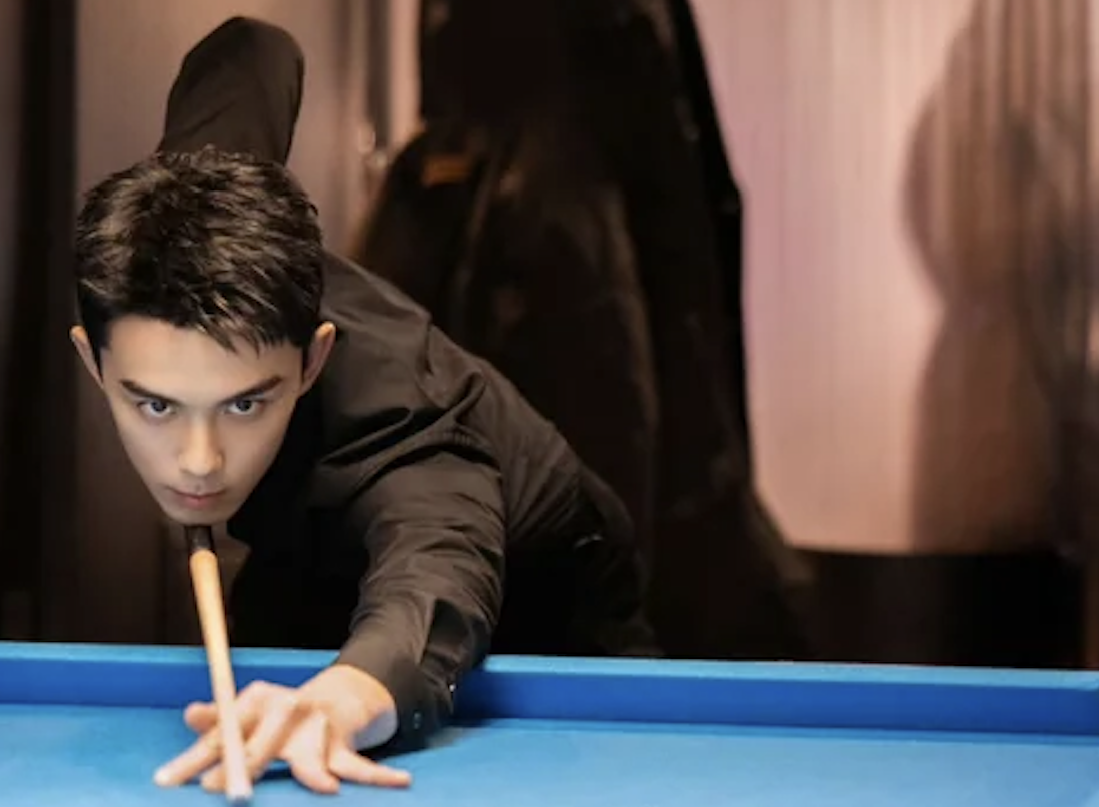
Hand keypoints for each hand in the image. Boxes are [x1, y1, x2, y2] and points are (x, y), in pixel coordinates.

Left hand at [154, 664, 411, 794]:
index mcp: (257, 702)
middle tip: (218, 790)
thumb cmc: (283, 717)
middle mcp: (286, 708)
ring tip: (323, 785)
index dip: (193, 758)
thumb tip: (190, 714)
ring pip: (310, 756)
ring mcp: (318, 724)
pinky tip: (399, 782)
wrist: (342, 695)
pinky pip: (359, 765)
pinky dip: (379, 777)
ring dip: (315, 772)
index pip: (221, 733)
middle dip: (242, 767)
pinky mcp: (344, 740)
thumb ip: (220, 722)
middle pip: (259, 745)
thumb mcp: (251, 715)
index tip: (167, 781)